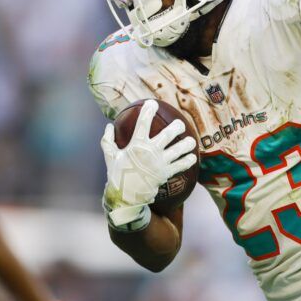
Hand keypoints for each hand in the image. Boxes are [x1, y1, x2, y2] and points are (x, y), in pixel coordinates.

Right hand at [101, 100, 196, 225]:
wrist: (125, 197)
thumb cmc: (117, 175)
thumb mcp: (110, 157)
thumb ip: (108, 141)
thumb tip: (108, 126)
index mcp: (136, 145)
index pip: (143, 123)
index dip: (148, 111)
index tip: (152, 103)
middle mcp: (150, 152)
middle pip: (168, 135)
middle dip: (177, 127)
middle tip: (180, 124)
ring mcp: (160, 163)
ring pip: (178, 150)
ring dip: (187, 144)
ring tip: (191, 140)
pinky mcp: (166, 173)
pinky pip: (180, 165)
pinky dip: (188, 161)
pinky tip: (192, 157)